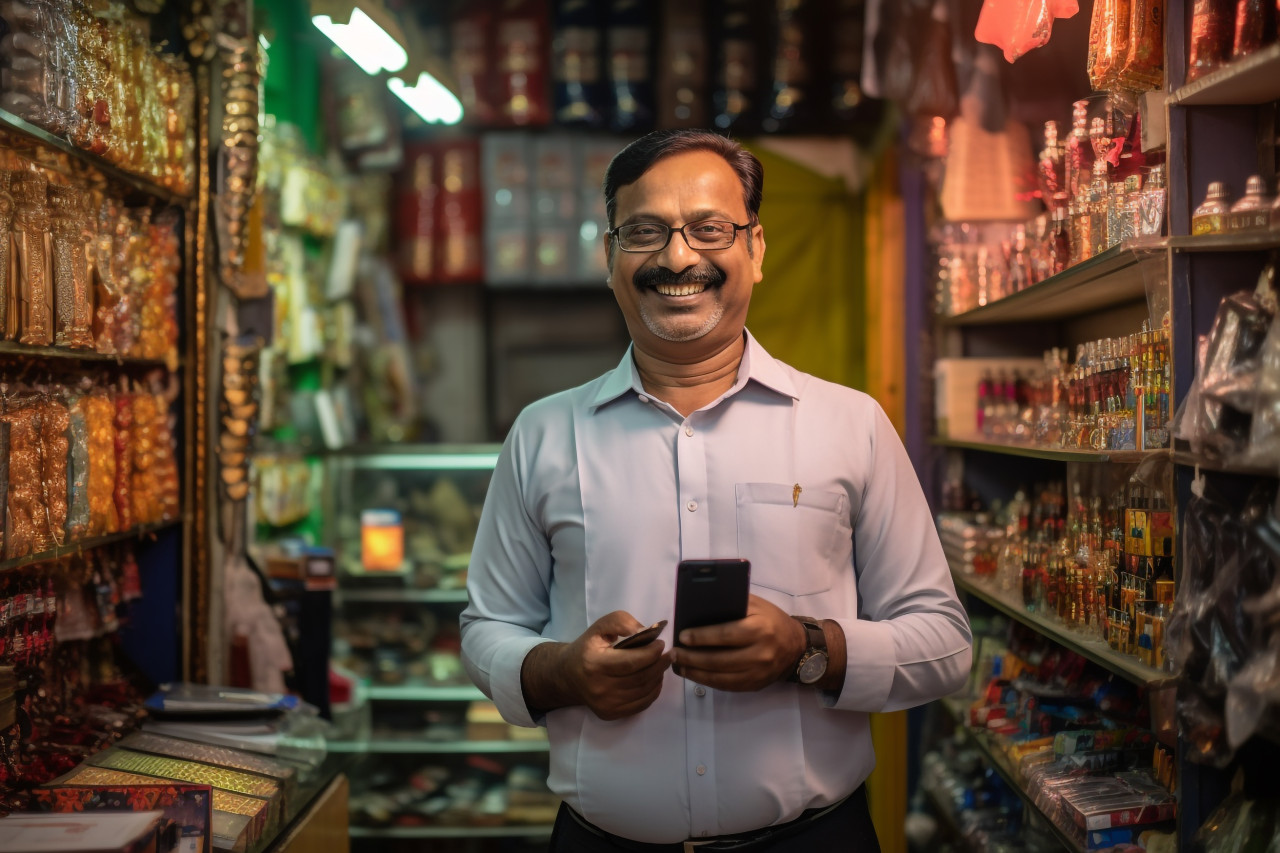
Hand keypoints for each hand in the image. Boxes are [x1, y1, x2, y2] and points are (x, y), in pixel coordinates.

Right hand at [523, 611, 670, 720]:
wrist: (568, 676)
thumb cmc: (587, 648)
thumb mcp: (599, 627)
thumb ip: (621, 622)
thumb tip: (644, 631)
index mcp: (594, 664)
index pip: (631, 662)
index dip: (651, 653)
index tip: (661, 644)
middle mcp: (599, 688)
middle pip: (641, 678)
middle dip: (660, 664)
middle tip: (670, 654)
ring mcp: (605, 704)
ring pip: (644, 692)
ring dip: (659, 677)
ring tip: (663, 664)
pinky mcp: (611, 714)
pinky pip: (641, 704)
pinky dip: (653, 691)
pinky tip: (654, 679)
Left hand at [670, 594, 804, 690]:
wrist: (796, 647)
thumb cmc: (771, 620)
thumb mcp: (756, 605)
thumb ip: (732, 603)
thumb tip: (700, 605)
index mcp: (760, 629)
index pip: (726, 635)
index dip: (702, 637)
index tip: (683, 636)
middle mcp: (760, 654)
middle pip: (719, 660)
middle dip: (692, 658)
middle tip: (675, 653)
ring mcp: (758, 673)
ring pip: (720, 677)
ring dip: (695, 672)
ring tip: (679, 665)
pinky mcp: (754, 685)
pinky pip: (726, 686)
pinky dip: (707, 681)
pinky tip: (694, 674)